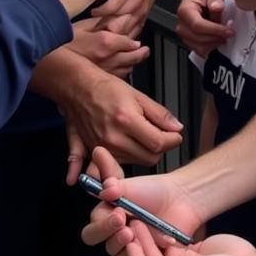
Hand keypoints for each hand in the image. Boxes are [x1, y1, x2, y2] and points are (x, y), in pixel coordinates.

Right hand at [61, 77, 182, 183]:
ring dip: (144, 153)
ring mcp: (103, 147)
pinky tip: (121, 162)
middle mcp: (113, 138)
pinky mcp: (95, 152)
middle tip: (161, 135)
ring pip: (136, 162)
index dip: (172, 140)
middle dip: (160, 148)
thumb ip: (159, 113)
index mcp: (126, 120)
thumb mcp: (138, 95)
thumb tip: (177, 127)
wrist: (79, 89)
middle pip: (149, 157)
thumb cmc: (106, 88)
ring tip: (141, 137)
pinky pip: (115, 166)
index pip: (158, 143)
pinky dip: (122, 163)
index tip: (175, 136)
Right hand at [67, 18, 148, 77]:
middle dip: (140, 51)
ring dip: (134, 62)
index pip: (128, 37)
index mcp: (105, 42)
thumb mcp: (79, 26)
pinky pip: (117, 78)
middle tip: (145, 48)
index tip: (134, 27)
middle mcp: (109, 59)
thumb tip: (114, 16)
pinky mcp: (100, 83)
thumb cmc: (59, 46)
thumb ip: (100, 21)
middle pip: (133, 55)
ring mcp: (106, 73)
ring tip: (139, 56)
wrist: (47, 69)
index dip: (132, 32)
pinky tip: (123, 70)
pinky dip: (123, 73)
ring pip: (127, 68)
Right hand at [81, 147, 203, 255]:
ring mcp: (129, 245)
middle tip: (125, 227)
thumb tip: (98, 162)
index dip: (102, 223)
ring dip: (122, 246)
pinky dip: (142, 252)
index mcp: (106, 214)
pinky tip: (154, 240)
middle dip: (107, 235)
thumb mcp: (129, 182)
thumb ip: (110, 174)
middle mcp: (114, 231)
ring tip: (136, 233)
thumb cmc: (154, 190)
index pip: (92, 226)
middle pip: (98, 242)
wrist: (180, 200)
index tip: (118, 213)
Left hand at [92, 0, 163, 36]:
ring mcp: (140, 12)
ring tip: (98, 37)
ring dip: (111, 35)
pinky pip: (133, 34)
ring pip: (125, 30)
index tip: (91, 12)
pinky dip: (122, 39)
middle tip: (89, 29)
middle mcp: (136, 0)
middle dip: (103, 26)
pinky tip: (112, 41)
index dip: (101, 11)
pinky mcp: (142, 20)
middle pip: (118, 21)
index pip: (114, 4)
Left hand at [126, 225, 255, 255]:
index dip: (135, 253)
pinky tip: (159, 222)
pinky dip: (166, 232)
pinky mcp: (198, 251)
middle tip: (131, 222)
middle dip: (141, 241)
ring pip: (163, 247)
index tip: (128, 237)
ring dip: (151, 234)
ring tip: (141, 218)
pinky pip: (177, 241)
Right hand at [175, 0, 231, 55]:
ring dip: (215, 42)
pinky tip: (217, 38)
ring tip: (223, 33)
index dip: (215, 30)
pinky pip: (201, 51)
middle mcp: (182, 25)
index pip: (198, 25)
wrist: (197, 0)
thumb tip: (217, 7)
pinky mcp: (189, 42)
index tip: (229, 30)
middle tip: (230, 31)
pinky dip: (212, 47)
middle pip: (199, 38)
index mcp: (185, 11)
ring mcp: (184, 35)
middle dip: (217, 37)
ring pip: (200, 47)